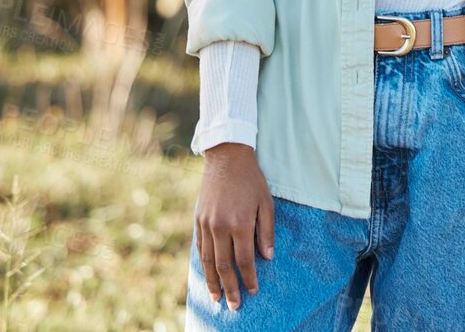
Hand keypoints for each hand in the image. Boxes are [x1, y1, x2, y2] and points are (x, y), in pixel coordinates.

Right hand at [196, 143, 274, 308]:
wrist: (226, 158)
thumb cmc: (251, 180)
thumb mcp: (266, 203)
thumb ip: (266, 231)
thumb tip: (267, 257)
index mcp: (240, 223)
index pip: (244, 260)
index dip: (249, 278)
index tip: (253, 291)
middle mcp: (220, 226)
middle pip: (224, 266)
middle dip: (230, 288)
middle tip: (234, 306)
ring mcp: (206, 224)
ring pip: (208, 261)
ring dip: (213, 282)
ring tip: (216, 298)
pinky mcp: (198, 220)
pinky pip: (200, 248)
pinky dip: (204, 265)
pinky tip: (208, 275)